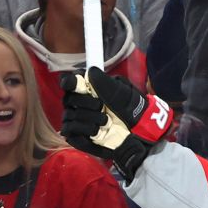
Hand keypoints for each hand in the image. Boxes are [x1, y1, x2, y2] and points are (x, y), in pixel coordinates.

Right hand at [60, 68, 172, 182]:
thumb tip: (90, 71)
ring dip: (90, 117)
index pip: (69, 81)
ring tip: (106, 121)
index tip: (74, 84)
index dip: (69, 81)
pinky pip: (69, 129)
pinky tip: (98, 131)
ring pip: (69, 114)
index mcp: (87, 88)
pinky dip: (85, 129)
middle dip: (86, 102)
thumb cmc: (130, 109)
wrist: (139, 132)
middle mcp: (78, 102)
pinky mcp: (76, 135)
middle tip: (101, 106)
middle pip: (68, 98)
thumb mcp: (122, 92)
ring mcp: (76, 119)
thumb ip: (105, 82)